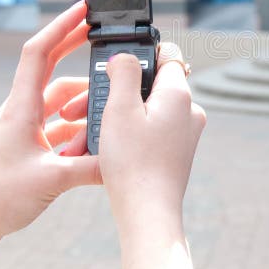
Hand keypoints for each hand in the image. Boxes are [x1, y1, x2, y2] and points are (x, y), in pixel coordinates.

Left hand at [0, 1, 101, 245]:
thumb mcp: (52, 180)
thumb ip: (92, 168)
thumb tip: (124, 159)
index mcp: (22, 108)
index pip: (40, 53)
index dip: (62, 26)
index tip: (84, 10)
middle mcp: (23, 111)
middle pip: (52, 67)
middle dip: (76, 48)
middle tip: (104, 36)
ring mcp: (26, 127)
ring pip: (62, 102)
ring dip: (84, 106)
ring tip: (105, 119)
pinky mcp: (32, 145)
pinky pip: (62, 126)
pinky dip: (80, 130)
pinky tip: (95, 146)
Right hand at [96, 44, 205, 231]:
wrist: (147, 213)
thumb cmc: (133, 162)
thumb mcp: (120, 108)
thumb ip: (123, 73)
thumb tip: (125, 57)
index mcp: (179, 94)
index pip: (166, 55)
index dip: (138, 56)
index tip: (113, 68)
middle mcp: (188, 111)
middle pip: (148, 86)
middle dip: (112, 94)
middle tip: (80, 107)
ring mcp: (184, 134)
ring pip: (144, 111)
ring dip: (112, 117)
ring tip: (82, 133)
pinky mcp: (175, 152)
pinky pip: (147, 132)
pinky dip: (123, 135)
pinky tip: (98, 149)